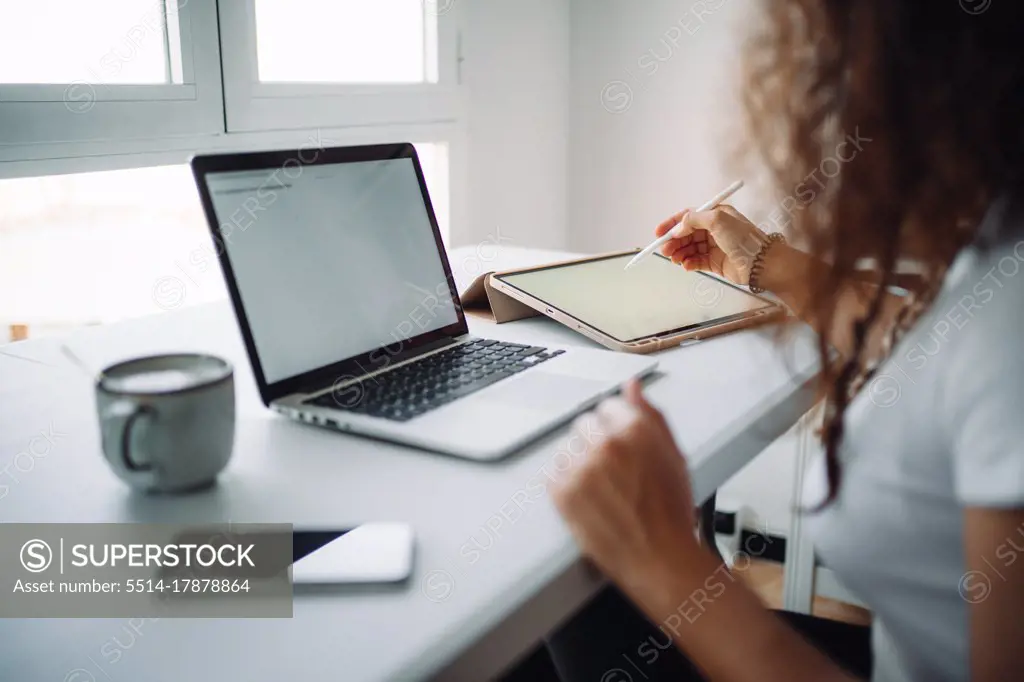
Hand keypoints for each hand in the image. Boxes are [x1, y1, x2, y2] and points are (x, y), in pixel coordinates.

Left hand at [551, 380, 697, 592]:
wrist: (660, 558)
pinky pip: (552, 472)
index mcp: (635, 429)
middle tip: (614, 472)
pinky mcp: (561, 492)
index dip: (617, 428)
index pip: (608, 406)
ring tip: (602, 488)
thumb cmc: (671, 511)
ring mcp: (580, 468)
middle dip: (596, 442)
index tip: (623, 447)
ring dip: (579, 462)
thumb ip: (651, 415)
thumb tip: (632, 387)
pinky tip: (587, 499)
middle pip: (584, 424)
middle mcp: (605, 444)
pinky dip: (565, 483)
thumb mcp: (673, 455)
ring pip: (567, 447)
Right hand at [656, 205, 767, 285]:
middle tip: (665, 250)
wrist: (760, 263)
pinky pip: (697, 261)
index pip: (688, 216)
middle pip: (686, 234)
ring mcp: (715, 246)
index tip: (658, 233)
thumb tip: (678, 227)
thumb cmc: (743, 238)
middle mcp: (714, 229)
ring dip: (680, 253)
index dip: (672, 224)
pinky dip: (689, 263)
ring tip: (675, 259)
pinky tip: (686, 265)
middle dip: (674, 241)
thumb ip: (694, 219)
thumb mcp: (717, 219)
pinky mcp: (716, 262)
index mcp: (715, 215)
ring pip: (690, 248)